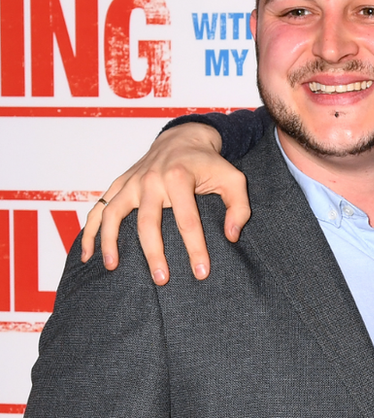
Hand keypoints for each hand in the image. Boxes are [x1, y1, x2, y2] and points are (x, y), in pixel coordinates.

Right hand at [80, 123, 250, 284]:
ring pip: (113, 214)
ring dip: (110, 242)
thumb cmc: (210, 163)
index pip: (188, 220)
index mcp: (180, 177)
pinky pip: (99, 208)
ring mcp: (132, 182)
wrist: (183, 138)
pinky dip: (91, 230)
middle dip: (154, 254)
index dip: (195, 248)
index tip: (201, 272)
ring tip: (113, 268)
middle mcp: (151, 179)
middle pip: (148, 222)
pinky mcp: (120, 184)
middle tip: (162, 281)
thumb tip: (231, 236)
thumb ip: (239, 208)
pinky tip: (88, 253)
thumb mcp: (234, 180)